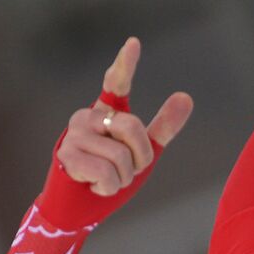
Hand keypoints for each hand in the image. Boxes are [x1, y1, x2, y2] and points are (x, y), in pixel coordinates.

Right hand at [57, 36, 192, 196]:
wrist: (78, 209)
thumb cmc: (108, 178)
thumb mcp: (141, 154)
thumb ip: (162, 129)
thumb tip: (186, 96)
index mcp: (106, 113)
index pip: (116, 84)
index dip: (125, 65)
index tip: (134, 44)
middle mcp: (87, 117)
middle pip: (133, 128)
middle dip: (139, 160)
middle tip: (126, 173)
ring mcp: (74, 135)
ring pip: (120, 157)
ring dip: (121, 180)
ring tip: (106, 181)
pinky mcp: (67, 156)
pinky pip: (105, 173)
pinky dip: (107, 188)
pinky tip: (94, 187)